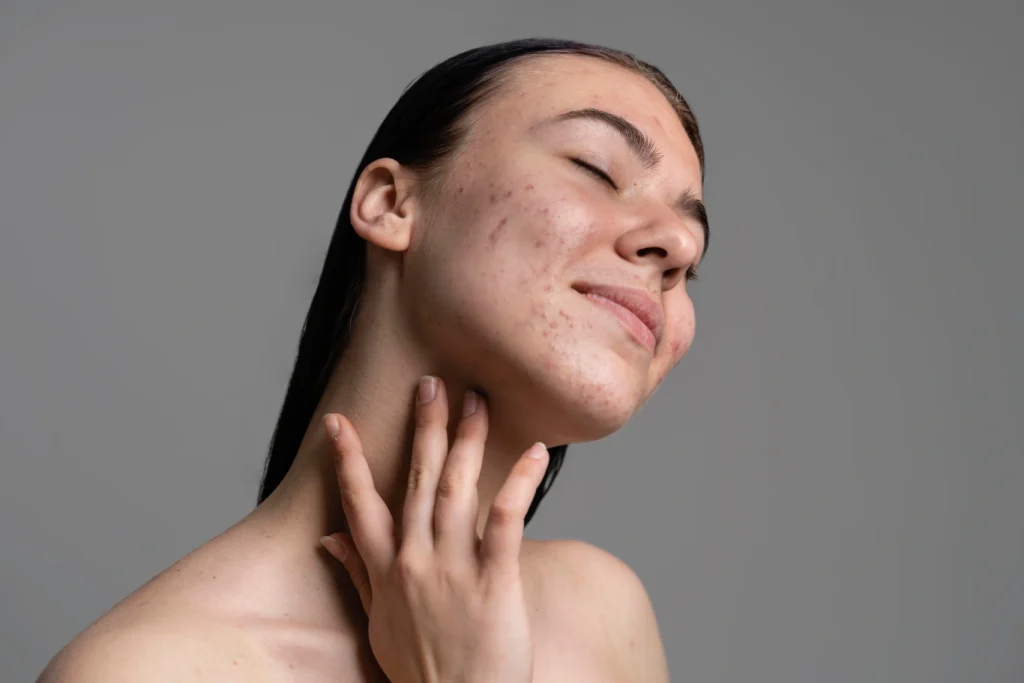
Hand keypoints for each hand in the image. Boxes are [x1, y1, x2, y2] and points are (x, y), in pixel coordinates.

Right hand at [319, 375, 548, 682]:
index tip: (338, 421)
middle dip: (424, 427)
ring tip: (476, 401)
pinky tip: (533, 453)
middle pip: (416, 480)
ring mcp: (453, 570)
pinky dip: (519, 484)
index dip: (348, 460)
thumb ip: (357, 574)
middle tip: (431, 384)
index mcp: (386, 569)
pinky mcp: (494, 582)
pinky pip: (506, 521)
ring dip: (466, 440)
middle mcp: (415, 561)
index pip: (360, 503)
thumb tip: (328, 538)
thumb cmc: (421, 669)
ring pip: (456, 489)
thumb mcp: (377, 623)